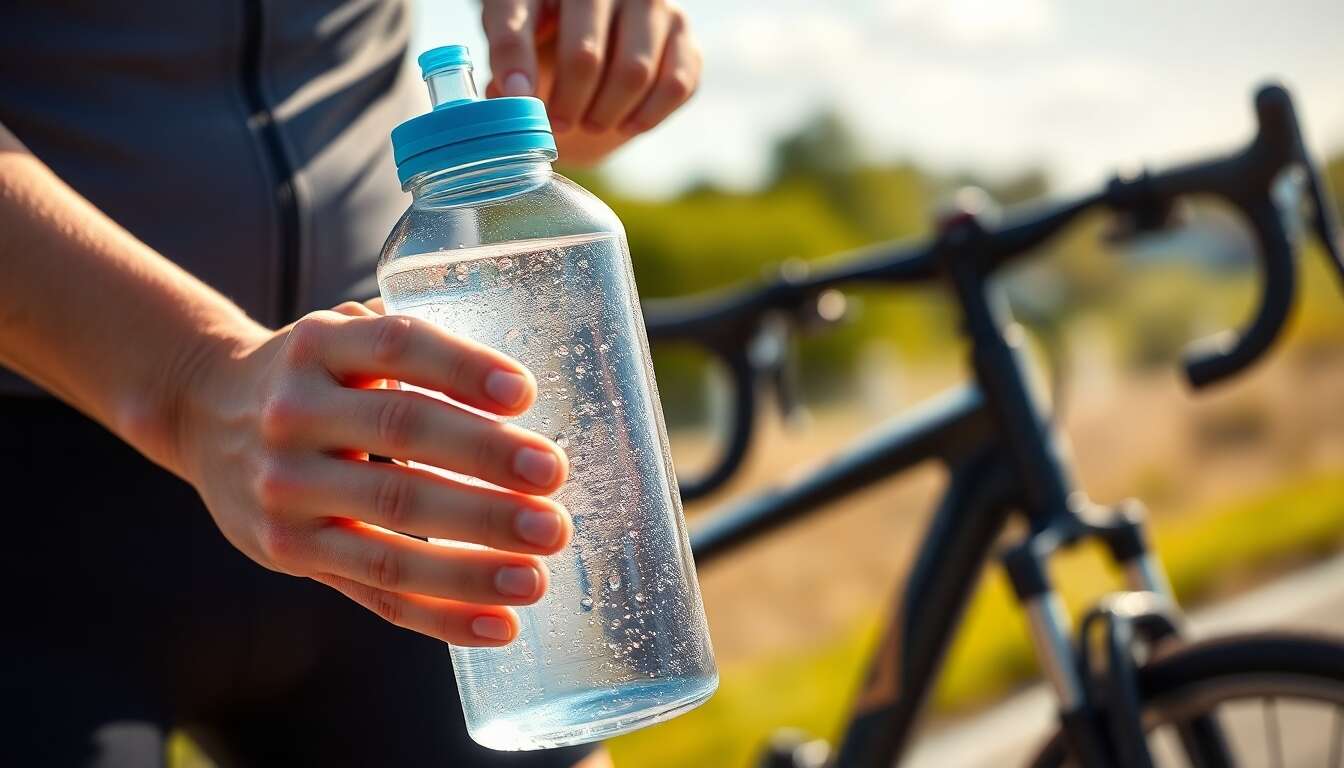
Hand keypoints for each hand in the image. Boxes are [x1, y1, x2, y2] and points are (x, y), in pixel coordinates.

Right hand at [173, 301, 571, 646]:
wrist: (206, 417)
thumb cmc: (316, 377)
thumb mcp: (344, 337)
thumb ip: (418, 352)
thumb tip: (527, 391)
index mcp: (319, 346)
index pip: (396, 347)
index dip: (461, 368)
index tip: (525, 394)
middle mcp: (293, 414)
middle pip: (400, 436)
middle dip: (485, 461)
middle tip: (554, 480)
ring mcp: (286, 491)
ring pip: (390, 530)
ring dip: (472, 559)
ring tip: (539, 573)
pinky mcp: (290, 553)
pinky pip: (375, 592)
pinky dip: (442, 615)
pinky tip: (501, 625)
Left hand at [481, 0, 702, 165]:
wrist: (602, 35)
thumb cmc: (547, 41)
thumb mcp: (516, 44)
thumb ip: (507, 65)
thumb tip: (513, 94)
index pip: (519, 17)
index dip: (515, 60)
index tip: (516, 98)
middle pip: (585, 56)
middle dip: (568, 103)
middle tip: (559, 123)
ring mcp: (651, 3)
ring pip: (634, 73)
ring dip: (607, 113)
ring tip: (590, 123)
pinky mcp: (682, 31)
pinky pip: (675, 84)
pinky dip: (647, 115)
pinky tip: (626, 123)